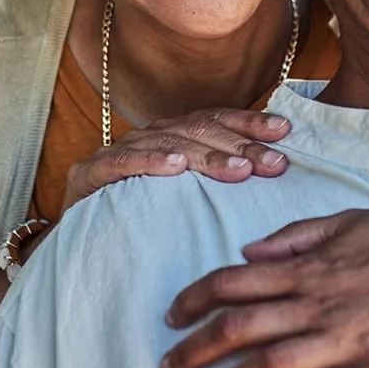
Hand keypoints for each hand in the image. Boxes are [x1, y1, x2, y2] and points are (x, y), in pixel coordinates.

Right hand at [61, 107, 291, 211]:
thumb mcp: (189, 199)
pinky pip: (121, 164)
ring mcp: (116, 153)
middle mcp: (146, 137)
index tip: (285, 131)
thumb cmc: (144, 222)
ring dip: (206, 156)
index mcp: (171, 136)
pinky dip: (149, 162)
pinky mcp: (87, 175)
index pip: (215, 119)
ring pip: (167, 144)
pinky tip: (175, 168)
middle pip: (198, 130)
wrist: (83, 248)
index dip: (248, 123)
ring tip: (239, 170)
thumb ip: (220, 180)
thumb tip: (274, 167)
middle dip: (240, 145)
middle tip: (274, 163)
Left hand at [160, 206, 368, 367]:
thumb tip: (248, 254)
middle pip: (240, 327)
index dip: (194, 299)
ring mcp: (349, 338)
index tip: (172, 317)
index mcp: (308, 268)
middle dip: (195, 349)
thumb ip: (294, 238)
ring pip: (274, 365)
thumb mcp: (345, 220)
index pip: (233, 282)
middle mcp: (319, 303)